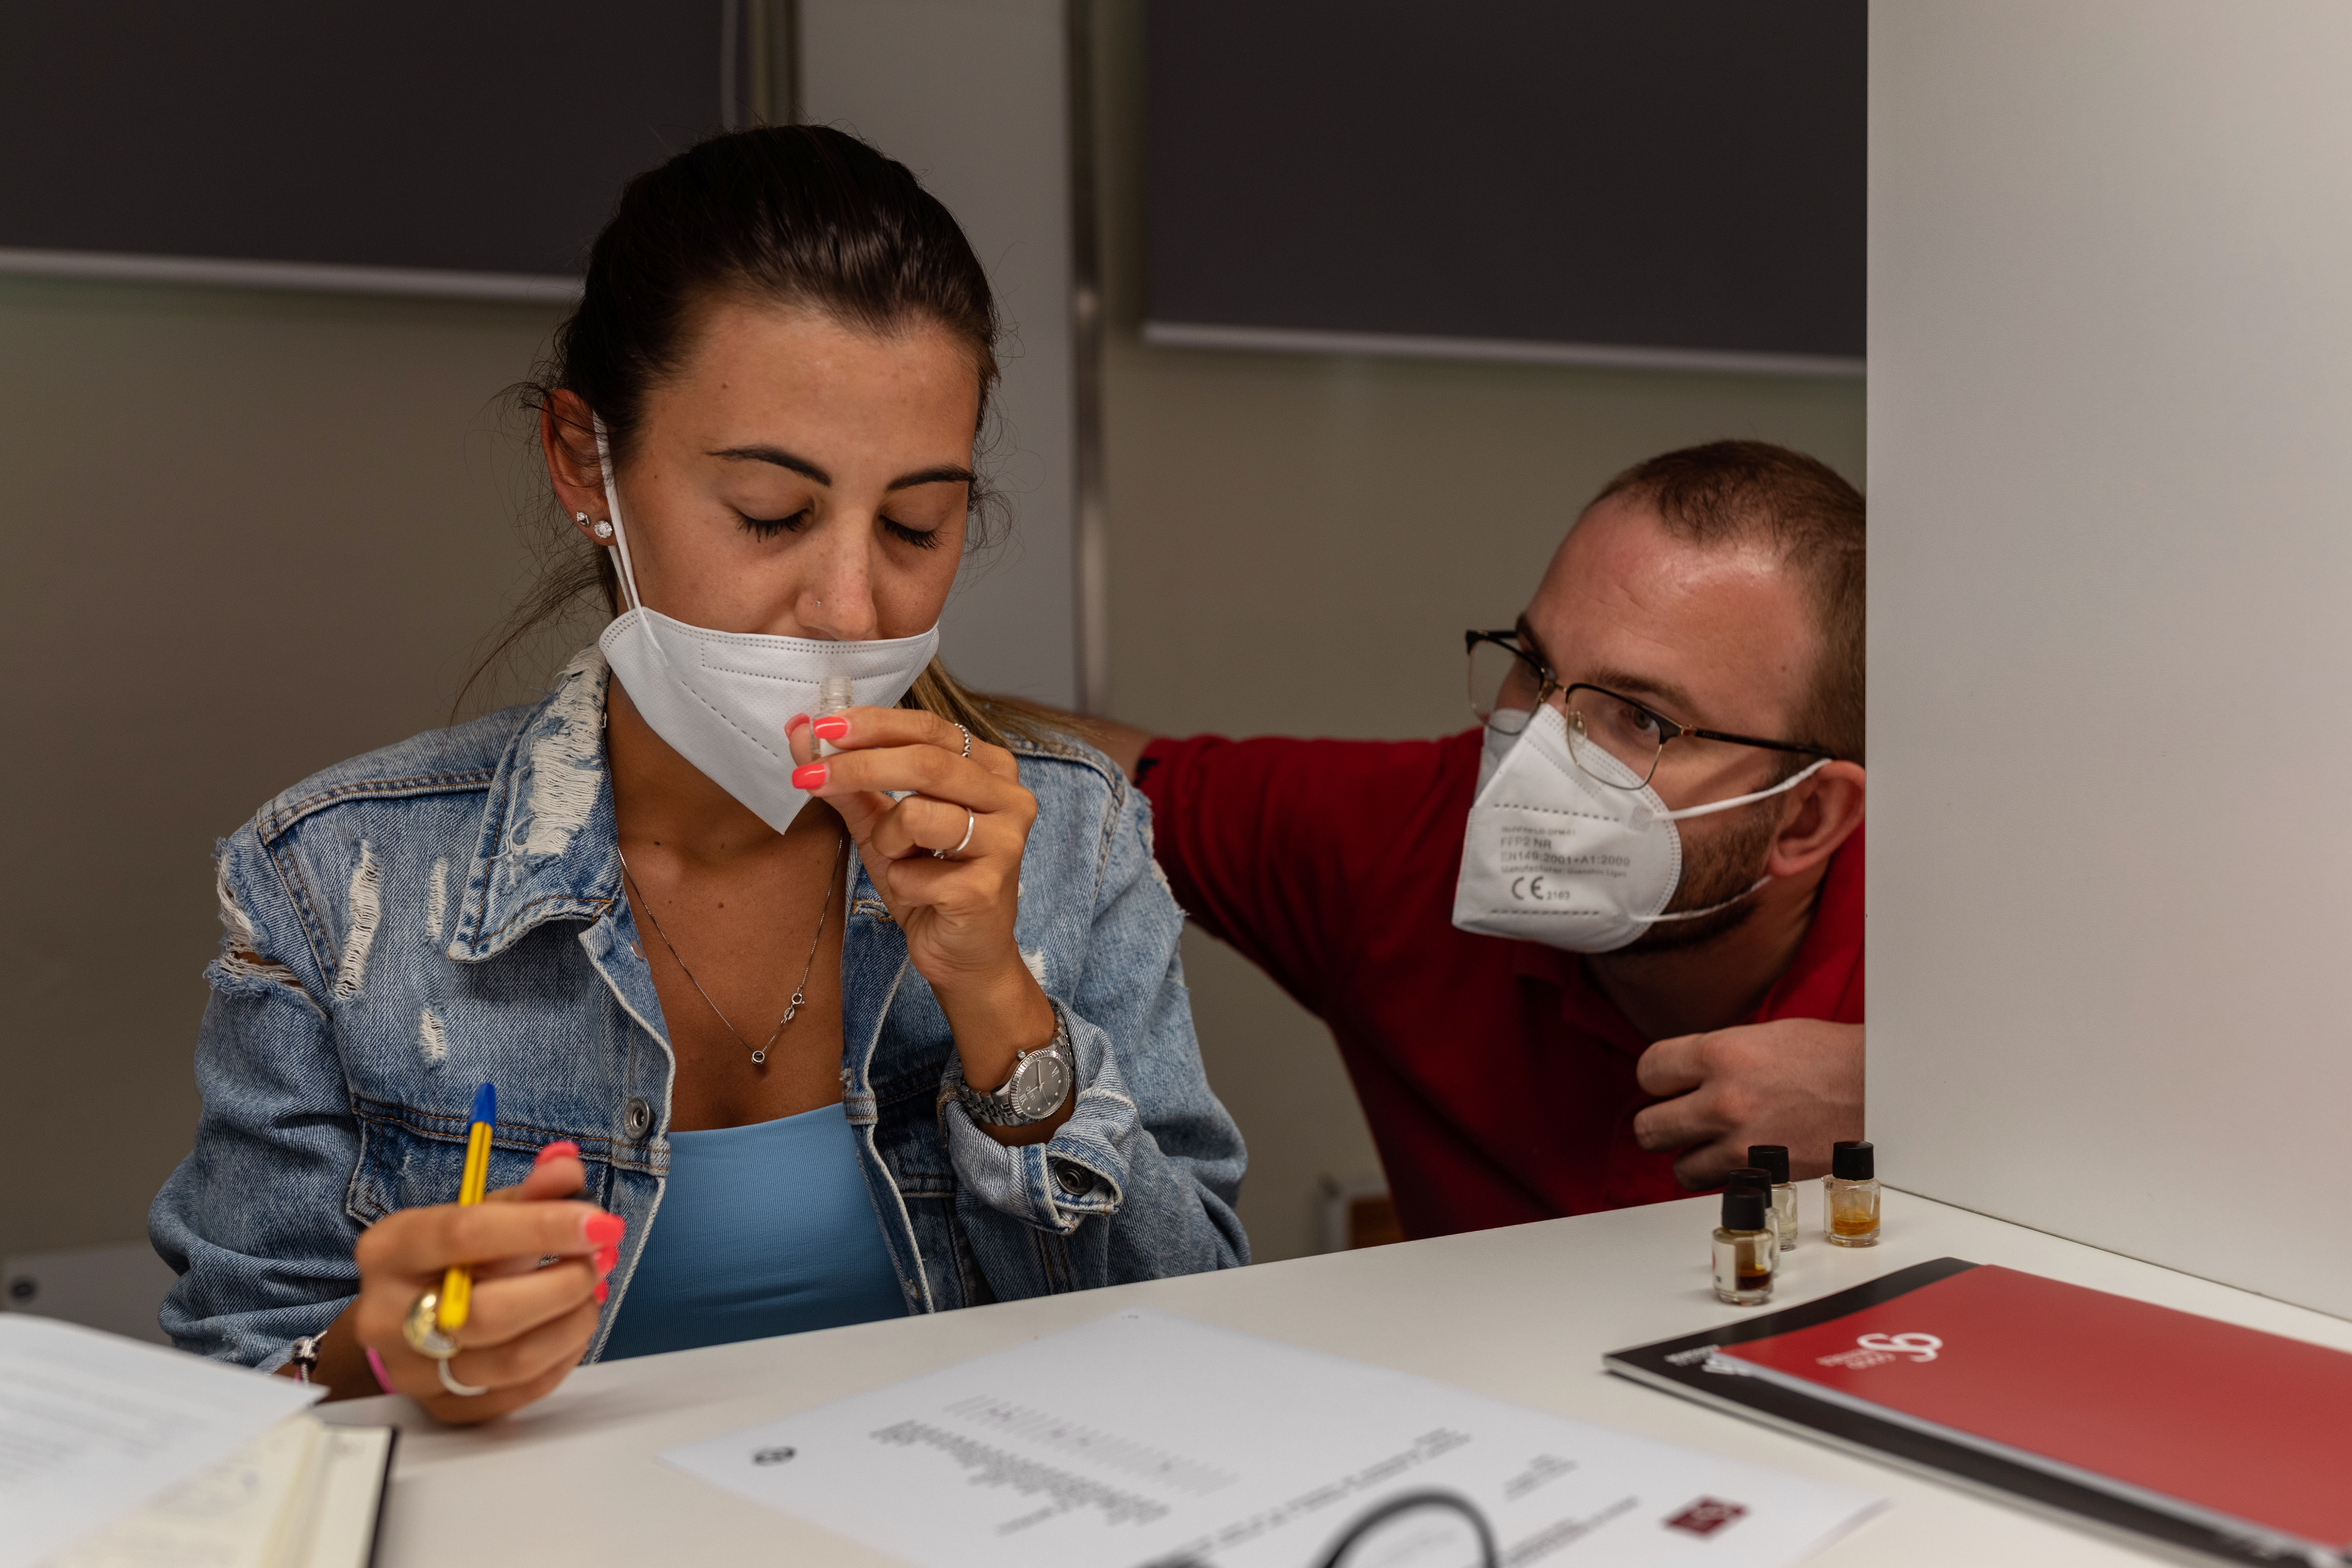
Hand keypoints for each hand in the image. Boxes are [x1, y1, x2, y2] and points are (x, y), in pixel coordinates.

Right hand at [299, 1143, 617, 1423]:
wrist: (402, 1318)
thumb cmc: (448, 1258)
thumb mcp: (480, 1211)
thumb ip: (529, 1191)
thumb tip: (567, 1168)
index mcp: (391, 1249)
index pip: (465, 1234)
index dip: (541, 1227)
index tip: (600, 1224)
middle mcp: (387, 1315)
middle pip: (488, 1312)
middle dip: (563, 1285)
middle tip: (600, 1260)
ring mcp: (411, 1371)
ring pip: (512, 1361)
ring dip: (573, 1323)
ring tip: (593, 1291)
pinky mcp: (443, 1409)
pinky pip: (521, 1392)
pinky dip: (563, 1357)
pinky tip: (573, 1326)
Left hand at [788, 707, 1060, 1127]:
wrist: (963, 956)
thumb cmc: (930, 883)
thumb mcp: (883, 827)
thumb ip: (849, 783)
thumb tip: (804, 733)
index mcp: (989, 769)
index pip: (930, 728)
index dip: (874, 723)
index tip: (823, 726)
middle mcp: (1009, 796)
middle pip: (925, 761)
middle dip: (858, 765)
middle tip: (809, 774)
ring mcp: (1006, 840)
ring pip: (917, 813)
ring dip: (886, 840)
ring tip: (900, 861)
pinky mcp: (989, 885)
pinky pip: (914, 868)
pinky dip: (900, 882)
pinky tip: (922, 896)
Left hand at [1632, 1019, 1863, 1189]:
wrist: (1886, 1090)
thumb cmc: (1832, 1058)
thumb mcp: (1764, 1037)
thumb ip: (1717, 1055)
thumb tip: (1682, 1072)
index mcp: (1722, 1053)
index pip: (1648, 1071)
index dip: (1657, 1079)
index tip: (1667, 1083)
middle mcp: (1725, 1100)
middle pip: (1649, 1127)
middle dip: (1661, 1123)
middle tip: (1679, 1119)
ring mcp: (1744, 1144)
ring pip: (1678, 1168)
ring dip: (1691, 1157)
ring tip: (1712, 1144)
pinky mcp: (1767, 1176)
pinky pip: (1719, 1187)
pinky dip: (1725, 1178)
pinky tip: (1741, 1159)